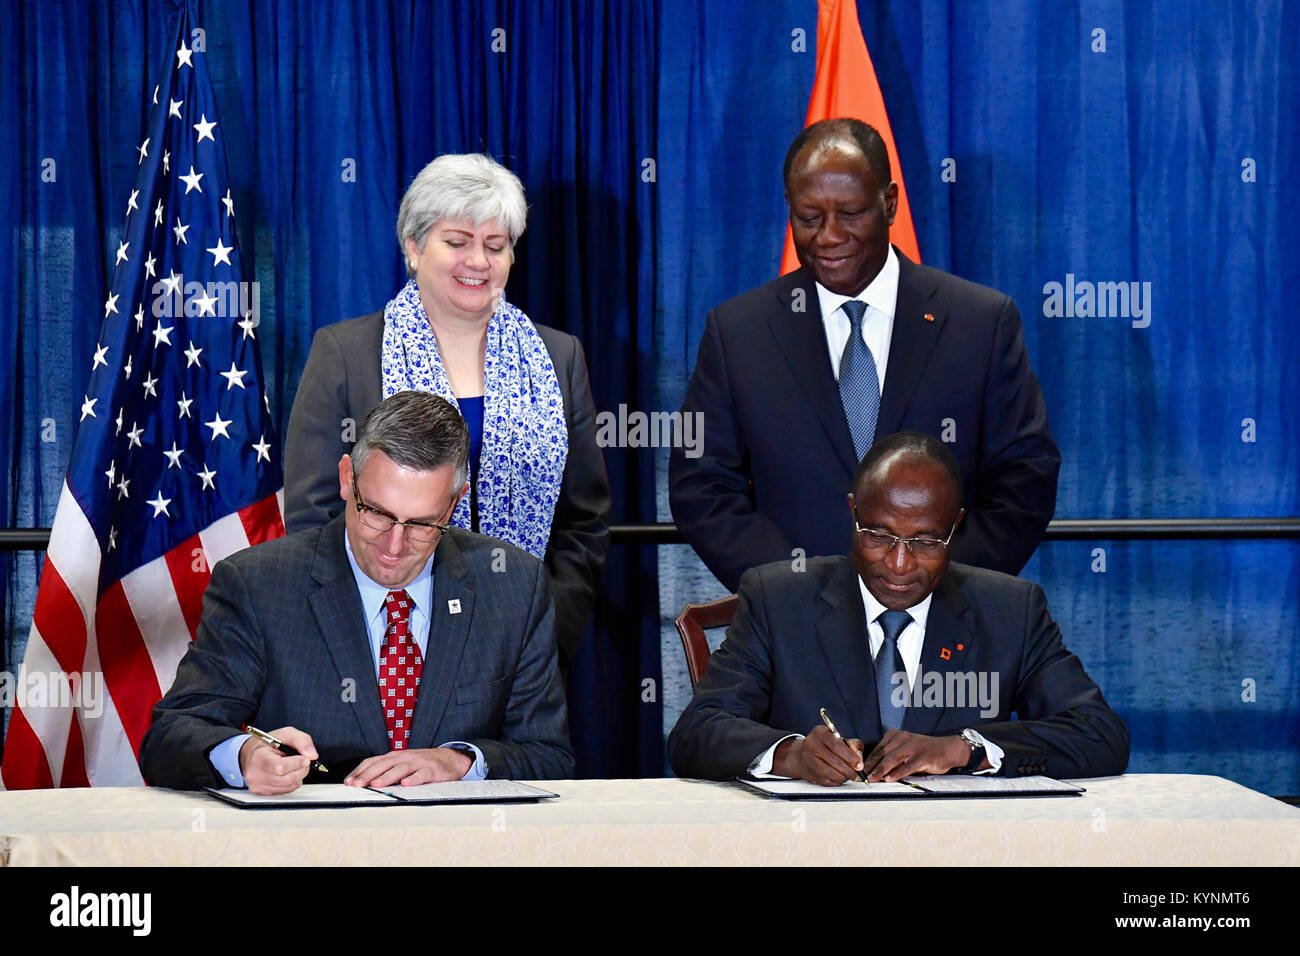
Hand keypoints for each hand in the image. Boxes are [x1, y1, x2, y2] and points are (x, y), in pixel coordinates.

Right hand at [238, 726, 316, 795]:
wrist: (250, 754)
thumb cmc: (267, 744)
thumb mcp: (285, 733)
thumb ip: (301, 740)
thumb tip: (312, 755)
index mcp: (259, 757)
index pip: (280, 767)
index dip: (296, 764)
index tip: (305, 759)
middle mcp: (255, 774)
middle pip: (286, 779)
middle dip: (301, 769)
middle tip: (303, 761)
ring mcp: (258, 785)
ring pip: (288, 786)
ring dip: (298, 776)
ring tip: (294, 766)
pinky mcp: (262, 792)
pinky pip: (285, 791)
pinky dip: (292, 782)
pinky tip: (287, 773)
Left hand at [344, 747, 473, 787]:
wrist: (449, 759)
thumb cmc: (421, 764)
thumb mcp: (402, 765)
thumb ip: (386, 772)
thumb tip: (363, 784)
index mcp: (394, 756)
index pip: (373, 761)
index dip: (360, 771)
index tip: (348, 782)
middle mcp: (404, 757)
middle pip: (383, 764)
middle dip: (368, 775)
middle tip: (356, 785)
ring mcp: (418, 762)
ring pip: (400, 769)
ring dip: (387, 777)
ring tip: (376, 784)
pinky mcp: (431, 770)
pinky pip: (421, 775)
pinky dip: (413, 779)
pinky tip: (406, 784)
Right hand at [772, 725, 864, 785]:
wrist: (801, 755)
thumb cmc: (824, 746)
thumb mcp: (838, 738)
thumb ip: (852, 745)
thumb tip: (859, 758)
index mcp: (820, 733)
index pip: (837, 745)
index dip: (850, 756)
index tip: (859, 764)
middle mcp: (811, 745)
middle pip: (834, 760)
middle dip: (849, 769)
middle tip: (857, 773)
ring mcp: (808, 760)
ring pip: (830, 773)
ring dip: (843, 777)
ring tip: (849, 775)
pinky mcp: (809, 773)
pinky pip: (826, 781)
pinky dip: (836, 781)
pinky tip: (840, 777)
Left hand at [862, 730, 973, 781]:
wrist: (948, 749)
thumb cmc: (924, 751)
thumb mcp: (905, 749)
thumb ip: (891, 757)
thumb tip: (874, 771)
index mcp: (895, 735)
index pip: (877, 749)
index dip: (867, 761)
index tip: (858, 772)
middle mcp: (902, 738)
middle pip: (882, 754)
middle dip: (870, 767)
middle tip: (861, 778)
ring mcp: (912, 747)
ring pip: (891, 759)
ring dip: (880, 770)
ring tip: (872, 779)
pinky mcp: (922, 756)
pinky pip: (907, 766)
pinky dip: (897, 773)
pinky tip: (889, 779)